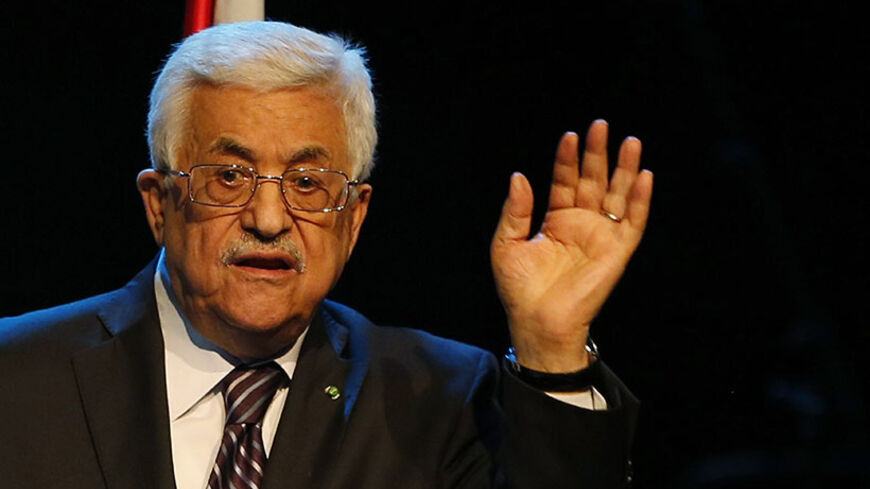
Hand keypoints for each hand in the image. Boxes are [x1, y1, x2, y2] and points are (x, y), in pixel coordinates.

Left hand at [491, 120, 652, 371]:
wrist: (537, 322)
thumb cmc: (519, 289)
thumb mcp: (506, 244)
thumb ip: (515, 210)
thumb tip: (519, 176)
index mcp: (556, 221)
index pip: (565, 181)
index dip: (568, 159)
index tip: (570, 135)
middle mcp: (581, 224)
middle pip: (593, 181)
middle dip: (598, 154)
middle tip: (601, 125)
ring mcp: (601, 237)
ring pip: (617, 196)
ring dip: (625, 169)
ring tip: (630, 141)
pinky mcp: (617, 252)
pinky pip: (633, 223)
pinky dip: (641, 201)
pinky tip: (645, 177)